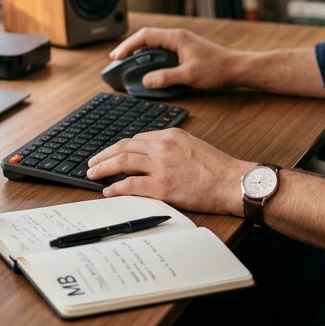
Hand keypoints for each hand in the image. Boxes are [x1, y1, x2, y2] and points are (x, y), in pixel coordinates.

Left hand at [87, 128, 246, 214]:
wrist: (232, 182)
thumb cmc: (217, 168)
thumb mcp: (192, 145)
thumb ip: (171, 147)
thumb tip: (152, 155)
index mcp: (170, 135)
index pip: (137, 138)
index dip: (120, 147)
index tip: (111, 154)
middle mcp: (163, 146)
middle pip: (124, 147)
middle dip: (104, 155)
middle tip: (92, 162)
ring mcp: (161, 166)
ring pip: (123, 162)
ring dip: (104, 168)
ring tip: (93, 174)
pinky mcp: (162, 186)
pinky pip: (131, 185)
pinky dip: (116, 187)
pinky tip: (108, 190)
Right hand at [108, 27, 241, 91]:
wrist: (237, 69)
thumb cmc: (218, 69)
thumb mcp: (189, 76)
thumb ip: (165, 78)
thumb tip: (146, 81)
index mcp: (176, 38)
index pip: (145, 36)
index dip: (128, 46)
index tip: (117, 56)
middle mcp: (178, 37)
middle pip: (147, 37)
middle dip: (130, 47)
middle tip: (116, 59)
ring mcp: (182, 43)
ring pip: (154, 44)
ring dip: (140, 52)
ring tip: (128, 63)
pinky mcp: (185, 51)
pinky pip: (162, 51)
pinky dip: (151, 57)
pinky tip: (148, 67)